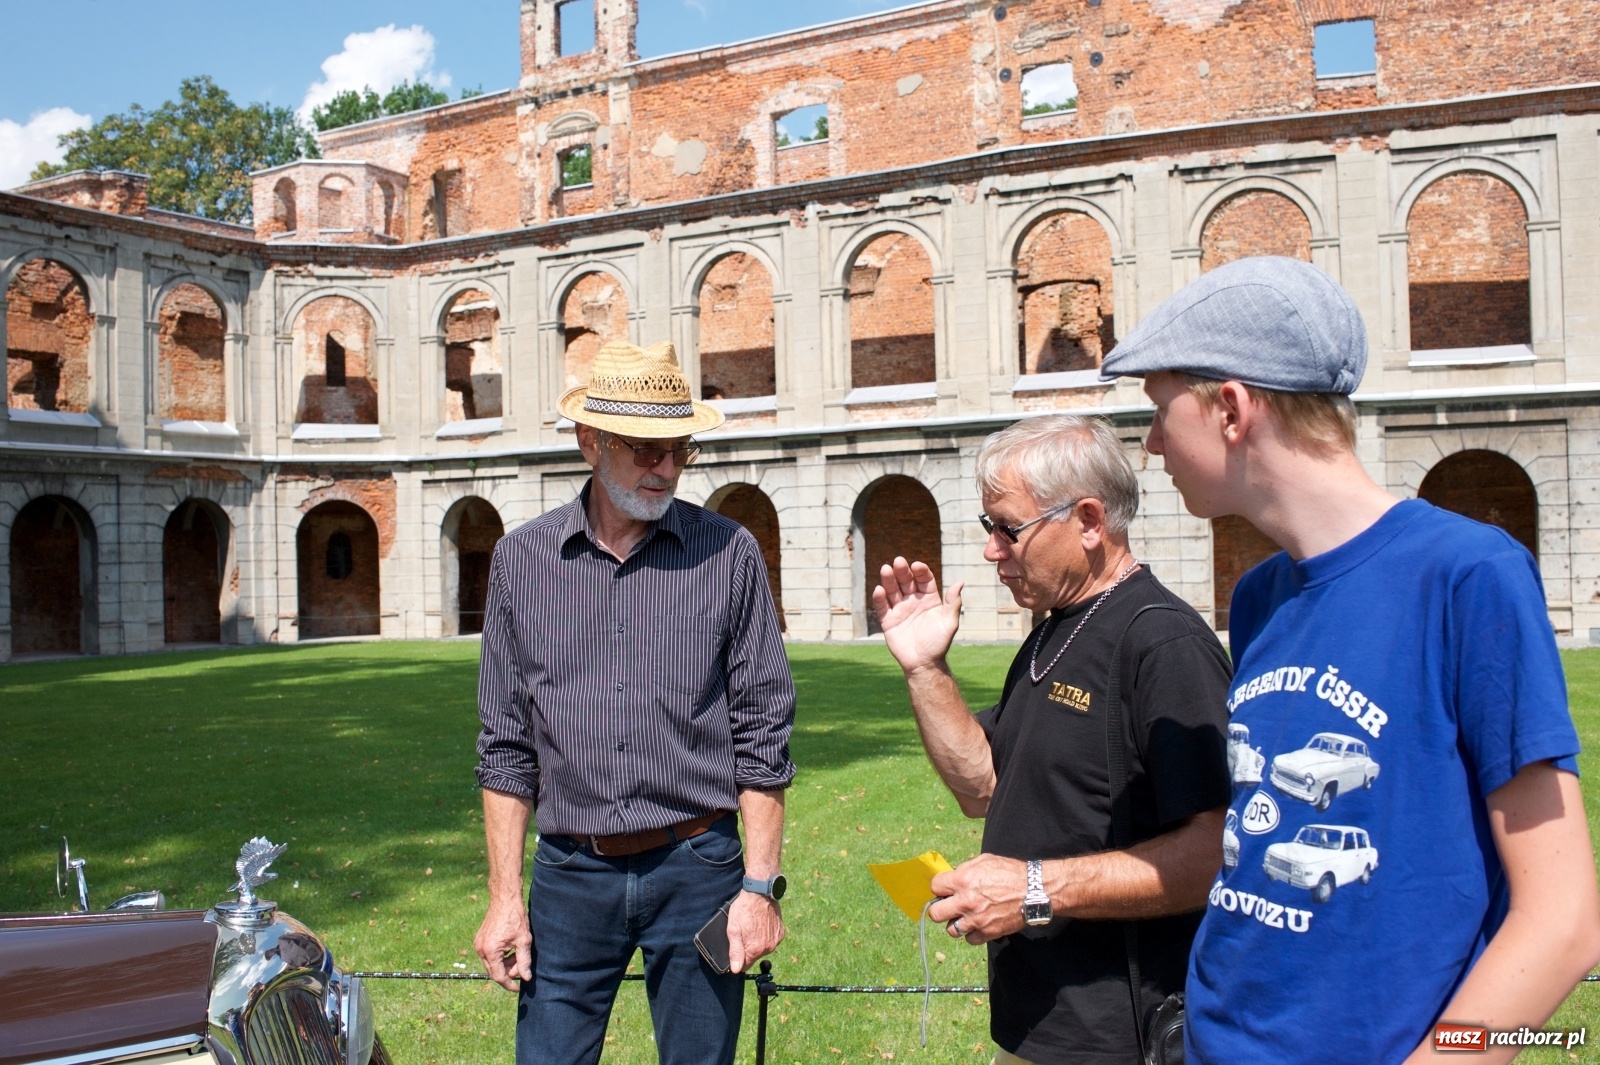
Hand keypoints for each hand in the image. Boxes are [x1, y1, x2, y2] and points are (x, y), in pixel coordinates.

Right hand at [474, 897, 532, 990]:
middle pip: (494, 971)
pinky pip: (489, 956)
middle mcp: (480, 950)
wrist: (505, 899)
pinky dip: (500, 957)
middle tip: (522, 964)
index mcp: (491, 952)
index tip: (518, 989)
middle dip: (509, 972)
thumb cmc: (515, 917)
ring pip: (492, 964)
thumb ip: (524, 961)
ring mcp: (478, 945)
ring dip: (505, 964)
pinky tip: (510, 948)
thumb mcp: (524, 940)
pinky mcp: (480, 941)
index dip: (509, 984)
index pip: (499, 977)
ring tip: (517, 952)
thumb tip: (526, 978)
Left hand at [727, 891, 783, 972]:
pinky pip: (771, 939)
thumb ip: (735, 951)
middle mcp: (768, 948)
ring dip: (757, 941)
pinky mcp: (781, 932)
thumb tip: (736, 969)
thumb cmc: (744, 909)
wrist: (760, 893)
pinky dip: (766, 935)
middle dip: (748, 948)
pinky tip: (761, 924)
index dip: (738, 958)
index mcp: (755, 949)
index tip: (737, 947)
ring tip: (753, 926)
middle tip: (744, 932)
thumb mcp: (733, 929)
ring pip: (763, 948)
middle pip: (754, 956)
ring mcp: (776, 940)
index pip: (744, 966)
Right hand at [872, 556, 964, 672]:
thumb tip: (960, 582)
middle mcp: (914, 601)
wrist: (924, 664)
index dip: (920, 571)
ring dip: (889, 580)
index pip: (924, 580)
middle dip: (903, 571)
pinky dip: (879, 598)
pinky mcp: (888, 621)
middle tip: (898, 561)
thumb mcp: (949, 623)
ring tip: (886, 569)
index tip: (917, 565)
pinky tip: (879, 590)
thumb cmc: (939, 644)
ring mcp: (900, 610)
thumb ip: (953, 603)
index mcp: (929, 599)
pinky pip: (882, 607)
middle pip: (907, 581)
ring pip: (892, 591)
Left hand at [927, 853, 1026, 944]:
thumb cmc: (1010, 872)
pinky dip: (972, 934)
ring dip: (956, 923)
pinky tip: (978, 924)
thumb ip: (965, 870)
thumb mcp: (984, 861)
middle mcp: (966, 901)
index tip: (944, 889)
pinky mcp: (988, 932)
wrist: (1034, 890)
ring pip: (951, 930)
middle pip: (935, 914)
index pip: (935, 886)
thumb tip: (952, 878)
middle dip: (940, 909)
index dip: (939, 887)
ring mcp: (976, 919)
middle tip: (948, 906)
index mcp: (963, 880)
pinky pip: (970, 939)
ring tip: (964, 917)